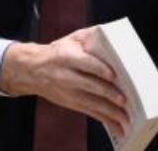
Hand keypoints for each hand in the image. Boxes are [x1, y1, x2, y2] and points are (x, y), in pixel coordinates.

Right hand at [0, 27, 128, 138]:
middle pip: (89, 86)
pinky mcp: (71, 103)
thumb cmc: (58, 52)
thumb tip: (113, 36)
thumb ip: (91, 36)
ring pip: (90, 103)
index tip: (112, 75)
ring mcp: (68, 92)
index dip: (99, 70)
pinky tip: (116, 122)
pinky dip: (103, 118)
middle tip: (123, 99)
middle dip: (107, 93)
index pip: (85, 64)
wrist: (33, 70)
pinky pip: (89, 112)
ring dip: (108, 110)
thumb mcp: (73, 38)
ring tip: (123, 114)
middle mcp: (66, 76)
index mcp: (66, 57)